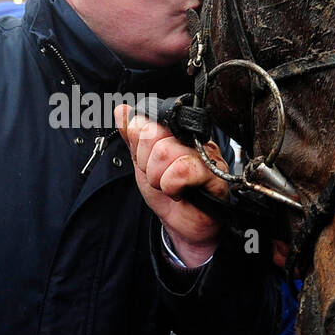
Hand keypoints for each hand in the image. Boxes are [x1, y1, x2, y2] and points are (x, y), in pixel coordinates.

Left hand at [115, 104, 225, 262]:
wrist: (182, 224)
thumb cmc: (167, 192)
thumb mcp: (142, 163)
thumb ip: (132, 138)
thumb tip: (121, 110)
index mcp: (175, 131)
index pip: (146, 121)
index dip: (139, 146)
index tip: (148, 162)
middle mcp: (192, 137)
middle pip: (153, 134)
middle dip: (147, 164)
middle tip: (159, 176)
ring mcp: (204, 153)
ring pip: (164, 152)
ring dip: (158, 178)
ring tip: (168, 185)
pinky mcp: (213, 173)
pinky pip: (180, 171)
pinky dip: (171, 186)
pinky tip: (179, 192)